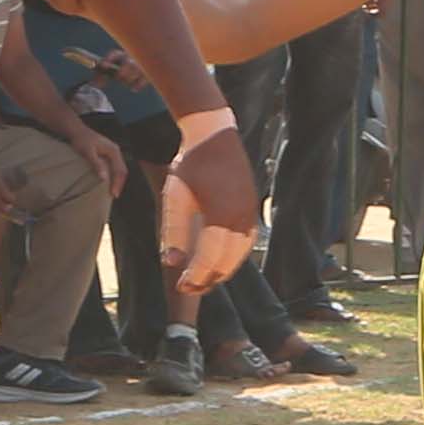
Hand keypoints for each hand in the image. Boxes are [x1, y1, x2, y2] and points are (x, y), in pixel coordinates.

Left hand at [65, 120, 124, 199]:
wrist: (77, 131)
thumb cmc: (81, 140)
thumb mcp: (88, 152)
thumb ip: (96, 164)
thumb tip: (104, 178)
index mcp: (114, 151)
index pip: (120, 170)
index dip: (118, 183)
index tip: (113, 194)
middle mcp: (116, 152)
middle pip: (122, 170)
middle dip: (119, 183)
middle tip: (114, 196)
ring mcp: (113, 153)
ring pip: (120, 169)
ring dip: (117, 181)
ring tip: (113, 192)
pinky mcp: (108, 155)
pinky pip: (115, 167)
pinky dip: (114, 176)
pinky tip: (109, 182)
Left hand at [160, 126, 263, 296]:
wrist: (214, 136)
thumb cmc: (191, 164)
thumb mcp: (175, 197)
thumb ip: (173, 231)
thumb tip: (171, 263)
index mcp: (220, 216)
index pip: (209, 260)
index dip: (195, 278)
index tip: (181, 286)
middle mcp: (241, 219)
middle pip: (227, 263)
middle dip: (207, 280)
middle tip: (187, 288)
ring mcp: (250, 215)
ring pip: (239, 256)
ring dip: (221, 271)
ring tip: (201, 278)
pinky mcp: (253, 210)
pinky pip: (246, 244)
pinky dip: (233, 257)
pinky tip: (218, 260)